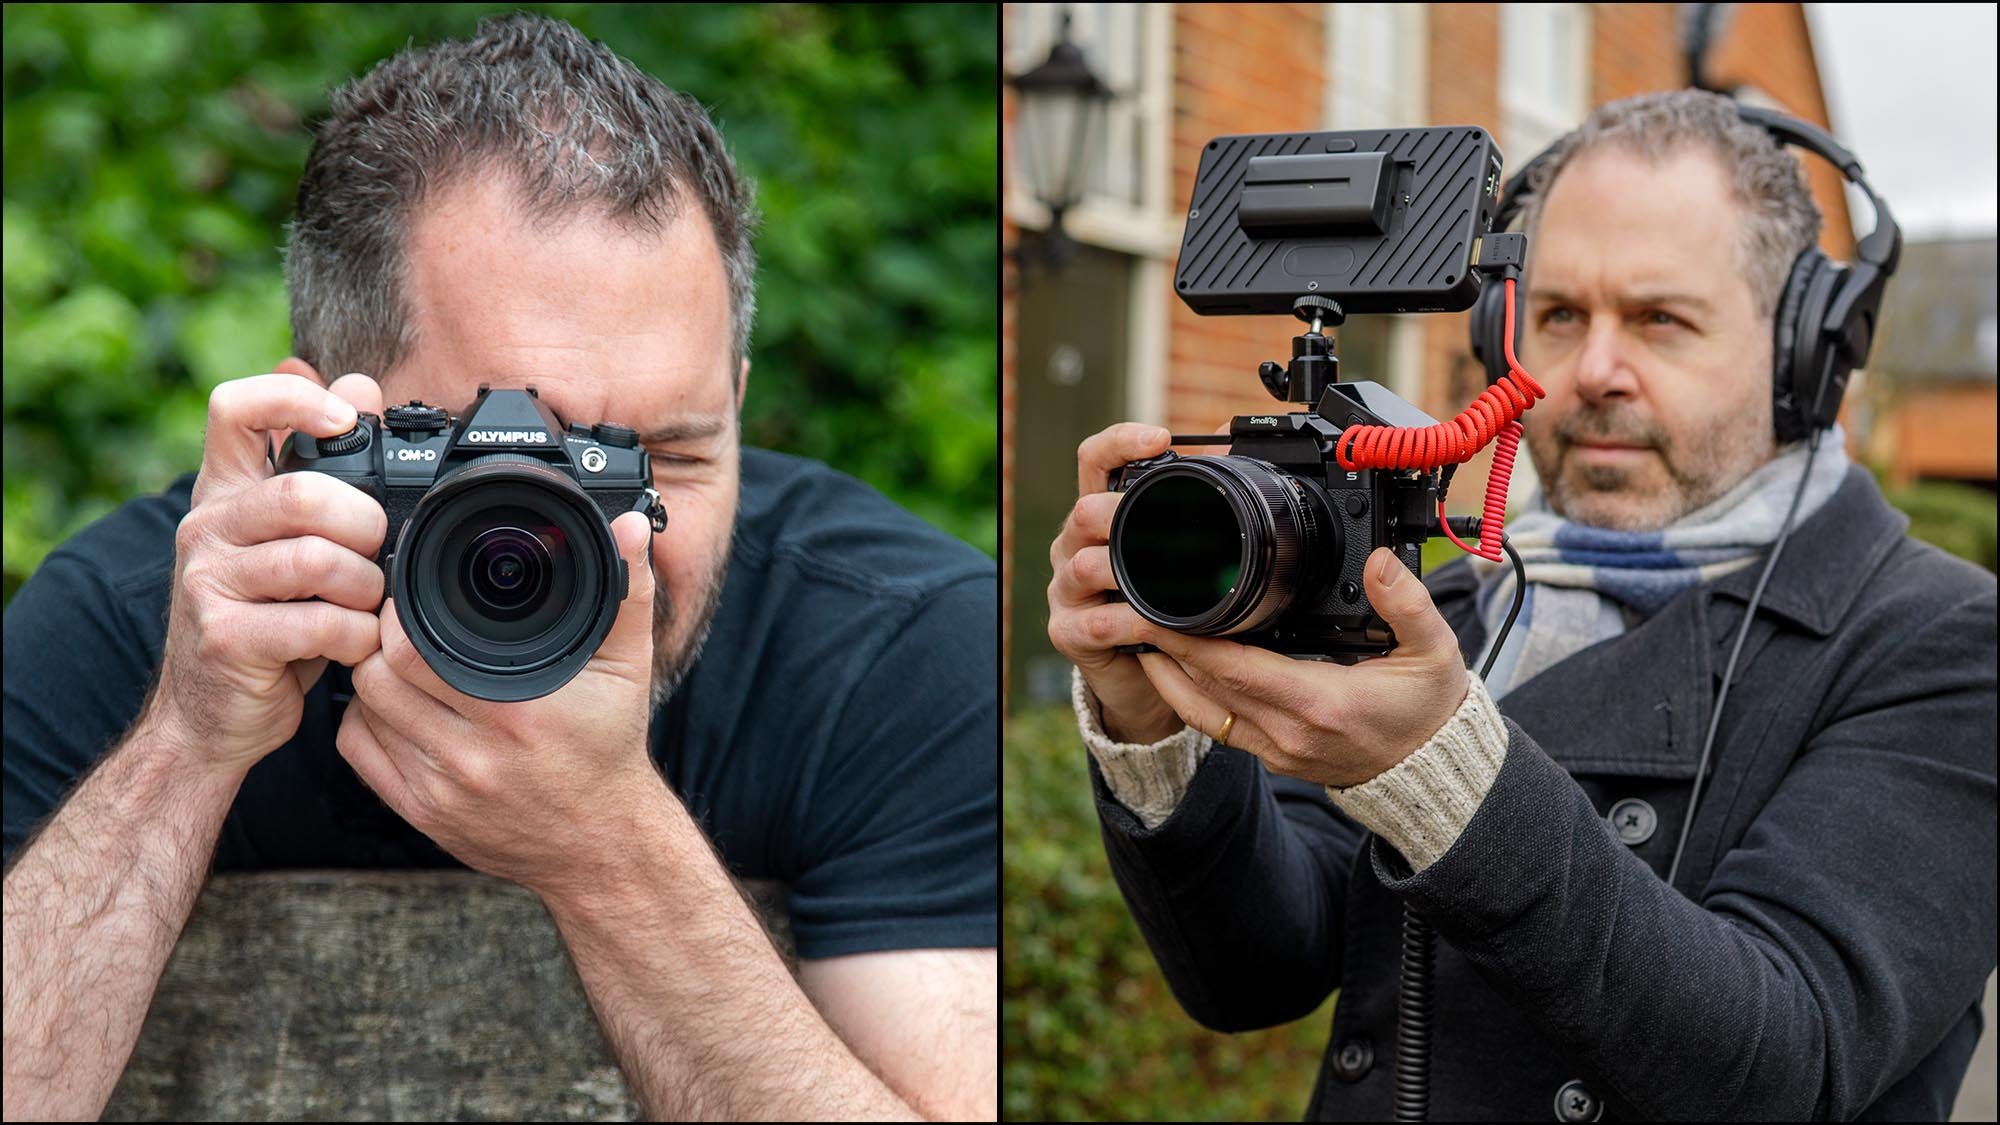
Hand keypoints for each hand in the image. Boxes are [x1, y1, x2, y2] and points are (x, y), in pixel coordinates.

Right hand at [149, 368, 388, 776]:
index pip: (235, 409)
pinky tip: (351, 645)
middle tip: (377, 554)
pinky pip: (317, 622)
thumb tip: (359, 385)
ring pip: (316, 560)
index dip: (293, 399)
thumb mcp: (290, 539)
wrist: (213, 716)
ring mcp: (208, 583)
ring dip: (365, 588)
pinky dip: (355, 636)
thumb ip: (322, 467)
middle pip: (302, 493)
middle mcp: (206, 527)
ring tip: (366, 606)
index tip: (345, 420)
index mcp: (226, 492)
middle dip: (365, 525)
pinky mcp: (225, 638)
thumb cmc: (268, 619)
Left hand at [336, 509, 661, 897]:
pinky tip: (397, 707)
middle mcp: (474, 754)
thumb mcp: (627, 665)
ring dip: (372, 678)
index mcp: (517, 710)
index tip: (411, 597)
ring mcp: (442, 789)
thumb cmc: (609, 747)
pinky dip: (366, 721)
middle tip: (398, 624)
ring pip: (363, 710)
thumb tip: (630, 526)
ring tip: (401, 661)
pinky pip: (359, 752)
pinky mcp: (421, 813)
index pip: (414, 649)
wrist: (602, 843)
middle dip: (381, 642)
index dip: (400, 614)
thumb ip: (626, 590)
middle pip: (377, 676)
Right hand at [1046, 422, 1185, 743]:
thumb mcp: (1180, 553)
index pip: (1094, 460)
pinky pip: (1096, 622)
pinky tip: (1157, 626)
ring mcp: (1065, 589)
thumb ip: (1196, 500)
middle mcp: (1073, 545)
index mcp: (1100, 515)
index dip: (1120, 442)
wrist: (1145, 677)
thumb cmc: (1162, 606)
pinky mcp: (1066, 632)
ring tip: (1170, 585)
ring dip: (1129, 574)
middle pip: (1084, 511)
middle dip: (1123, 514)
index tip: (1160, 438)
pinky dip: (1132, 622)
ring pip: (1085, 565)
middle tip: (1167, 525)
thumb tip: (1229, 443)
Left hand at [1133, 547, 1469, 787]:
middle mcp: (1290, 731)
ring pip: (1202, 710)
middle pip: (1207, 685)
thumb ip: (1407, 603)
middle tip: (1129, 607)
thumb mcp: (1434, 650)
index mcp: (1322, 702)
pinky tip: (1169, 667)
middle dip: (1164, 647)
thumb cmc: (1429, 709)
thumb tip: (1377, 561)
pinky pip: (1216, 725)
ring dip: (1165, 673)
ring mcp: (1277, 749)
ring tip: (1134, 633)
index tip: (1157, 608)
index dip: (1191, 639)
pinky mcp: (1273, 755)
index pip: (1237, 667)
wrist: (1433, 771)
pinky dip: (1186, 695)